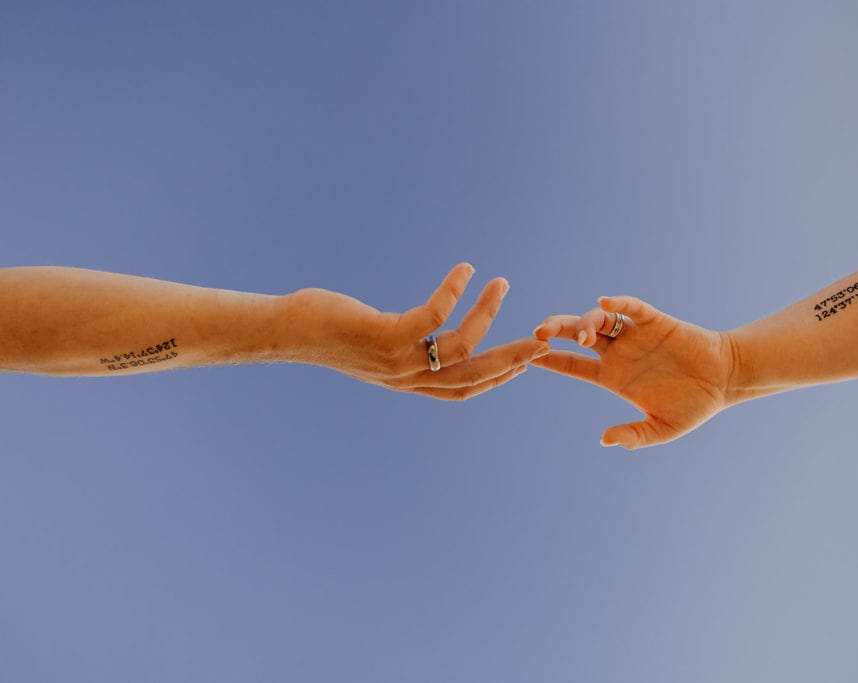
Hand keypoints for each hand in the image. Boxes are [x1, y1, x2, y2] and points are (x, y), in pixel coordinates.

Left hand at [285, 263, 548, 399]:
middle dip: (512, 358)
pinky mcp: (386, 337)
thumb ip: (400, 342)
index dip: (496, 378)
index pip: (462, 388)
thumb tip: (418, 329)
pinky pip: (433, 315)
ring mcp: (397, 360)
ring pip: (460, 345)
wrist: (287, 332)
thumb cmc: (328, 330)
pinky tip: (464, 270)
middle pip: (473, 375)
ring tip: (501, 283)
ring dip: (487, 313)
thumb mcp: (372, 342)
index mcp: (407, 381)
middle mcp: (406, 377)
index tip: (524, 363)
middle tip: (542, 339)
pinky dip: (454, 291)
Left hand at [532, 296, 733, 448]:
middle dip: (556, 331)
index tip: (528, 358)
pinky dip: (619, 303)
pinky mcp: (656, 322)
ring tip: (584, 336)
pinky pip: (632, 308)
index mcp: (614, 377)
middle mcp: (619, 353)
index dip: (551, 361)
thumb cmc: (694, 406)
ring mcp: (635, 336)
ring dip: (585, 323)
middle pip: (577, 336)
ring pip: (599, 321)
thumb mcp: (663, 429)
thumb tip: (605, 440)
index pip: (574, 366)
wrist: (725, 380)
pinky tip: (606, 303)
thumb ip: (635, 436)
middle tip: (537, 332)